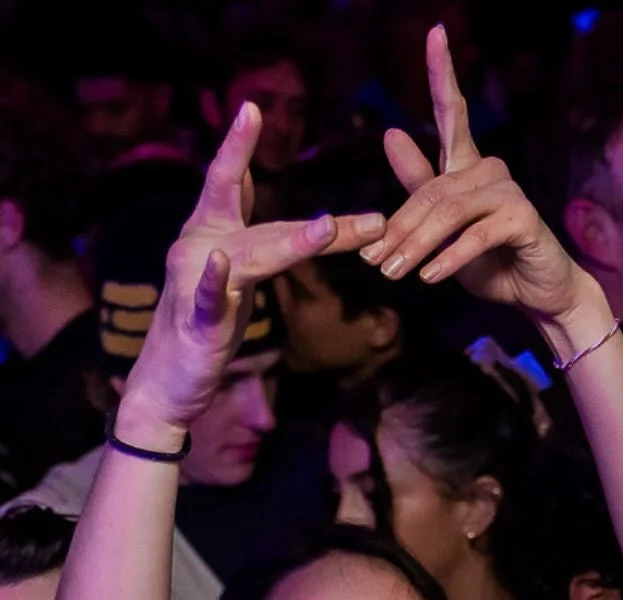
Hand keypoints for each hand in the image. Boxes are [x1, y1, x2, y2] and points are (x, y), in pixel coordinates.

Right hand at [119, 105, 386, 439]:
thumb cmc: (202, 321)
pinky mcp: (197, 322)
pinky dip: (212, 282)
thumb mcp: (229, 267)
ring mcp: (197, 283)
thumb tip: (244, 174)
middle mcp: (202, 246)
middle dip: (320, 226)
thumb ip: (239, 222)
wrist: (168, 381)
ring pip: (251, 258)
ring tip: (325, 230)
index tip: (251, 108)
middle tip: (367, 218)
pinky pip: (206, 298)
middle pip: (270, 227)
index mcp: (212, 233)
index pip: (232, 185)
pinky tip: (221, 263)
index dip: (239, 147)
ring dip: (292, 243)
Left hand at [365, 25, 600, 337]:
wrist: (535, 293)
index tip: (434, 31)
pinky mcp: (522, 219)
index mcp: (468, 165)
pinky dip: (448, 260)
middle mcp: (489, 169)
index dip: (441, 71)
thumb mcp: (443, 231)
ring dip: (416, 246)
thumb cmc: (489, 261)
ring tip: (392, 273)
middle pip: (432, 190)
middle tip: (374, 262)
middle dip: (399, 228)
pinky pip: (474, 237)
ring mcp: (508, 192)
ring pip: (448, 213)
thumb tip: (392, 132)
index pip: (452, 112)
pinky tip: (429, 278)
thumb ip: (418, 188)